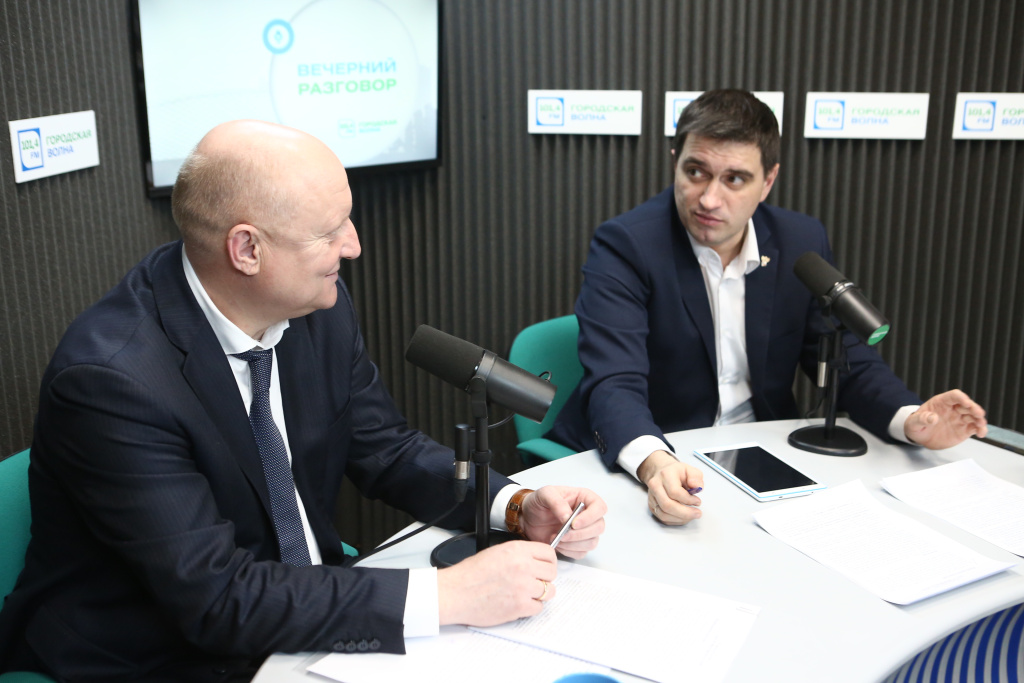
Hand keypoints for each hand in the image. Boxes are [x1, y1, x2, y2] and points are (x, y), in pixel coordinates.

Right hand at [437, 540, 556, 625]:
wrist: (455, 593)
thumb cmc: (470, 574)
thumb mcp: (497, 552)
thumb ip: (519, 554)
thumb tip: (536, 561)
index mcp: (517, 550)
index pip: (549, 553)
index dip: (547, 562)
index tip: (544, 567)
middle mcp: (523, 566)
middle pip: (552, 573)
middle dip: (544, 578)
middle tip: (533, 582)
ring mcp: (523, 587)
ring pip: (549, 591)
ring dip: (539, 594)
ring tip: (525, 594)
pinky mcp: (520, 606)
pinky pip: (538, 607)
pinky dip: (530, 607)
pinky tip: (518, 603)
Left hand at [518, 486, 606, 558]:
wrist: (527, 518)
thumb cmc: (538, 503)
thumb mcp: (544, 494)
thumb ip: (556, 502)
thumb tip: (568, 516)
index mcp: (584, 498)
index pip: (600, 507)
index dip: (590, 517)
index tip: (574, 523)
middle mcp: (588, 515)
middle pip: (599, 527)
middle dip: (580, 534)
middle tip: (562, 534)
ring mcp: (584, 531)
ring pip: (592, 542)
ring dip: (573, 544)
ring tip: (556, 538)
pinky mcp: (577, 545)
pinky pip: (581, 553)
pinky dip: (569, 551)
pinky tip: (557, 544)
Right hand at [638, 450, 703, 524]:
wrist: (661, 472)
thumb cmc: (677, 473)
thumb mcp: (690, 470)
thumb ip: (696, 477)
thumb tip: (697, 487)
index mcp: (665, 474)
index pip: (674, 492)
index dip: (688, 500)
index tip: (698, 501)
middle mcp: (655, 485)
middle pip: (667, 505)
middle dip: (685, 513)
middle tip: (697, 513)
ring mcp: (652, 497)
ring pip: (664, 514)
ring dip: (680, 518)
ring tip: (691, 515)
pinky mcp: (652, 505)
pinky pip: (662, 518)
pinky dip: (675, 520)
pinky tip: (684, 517)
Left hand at [905, 389, 986, 448]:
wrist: (920, 437)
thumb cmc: (916, 424)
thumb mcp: (914, 422)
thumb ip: (921, 419)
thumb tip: (932, 418)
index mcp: (941, 402)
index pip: (954, 396)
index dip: (961, 398)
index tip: (966, 402)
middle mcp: (953, 409)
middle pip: (967, 405)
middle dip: (974, 408)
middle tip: (979, 413)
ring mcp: (960, 419)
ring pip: (973, 416)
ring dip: (979, 419)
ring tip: (981, 424)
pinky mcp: (964, 429)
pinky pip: (975, 428)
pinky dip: (980, 430)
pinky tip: (981, 433)